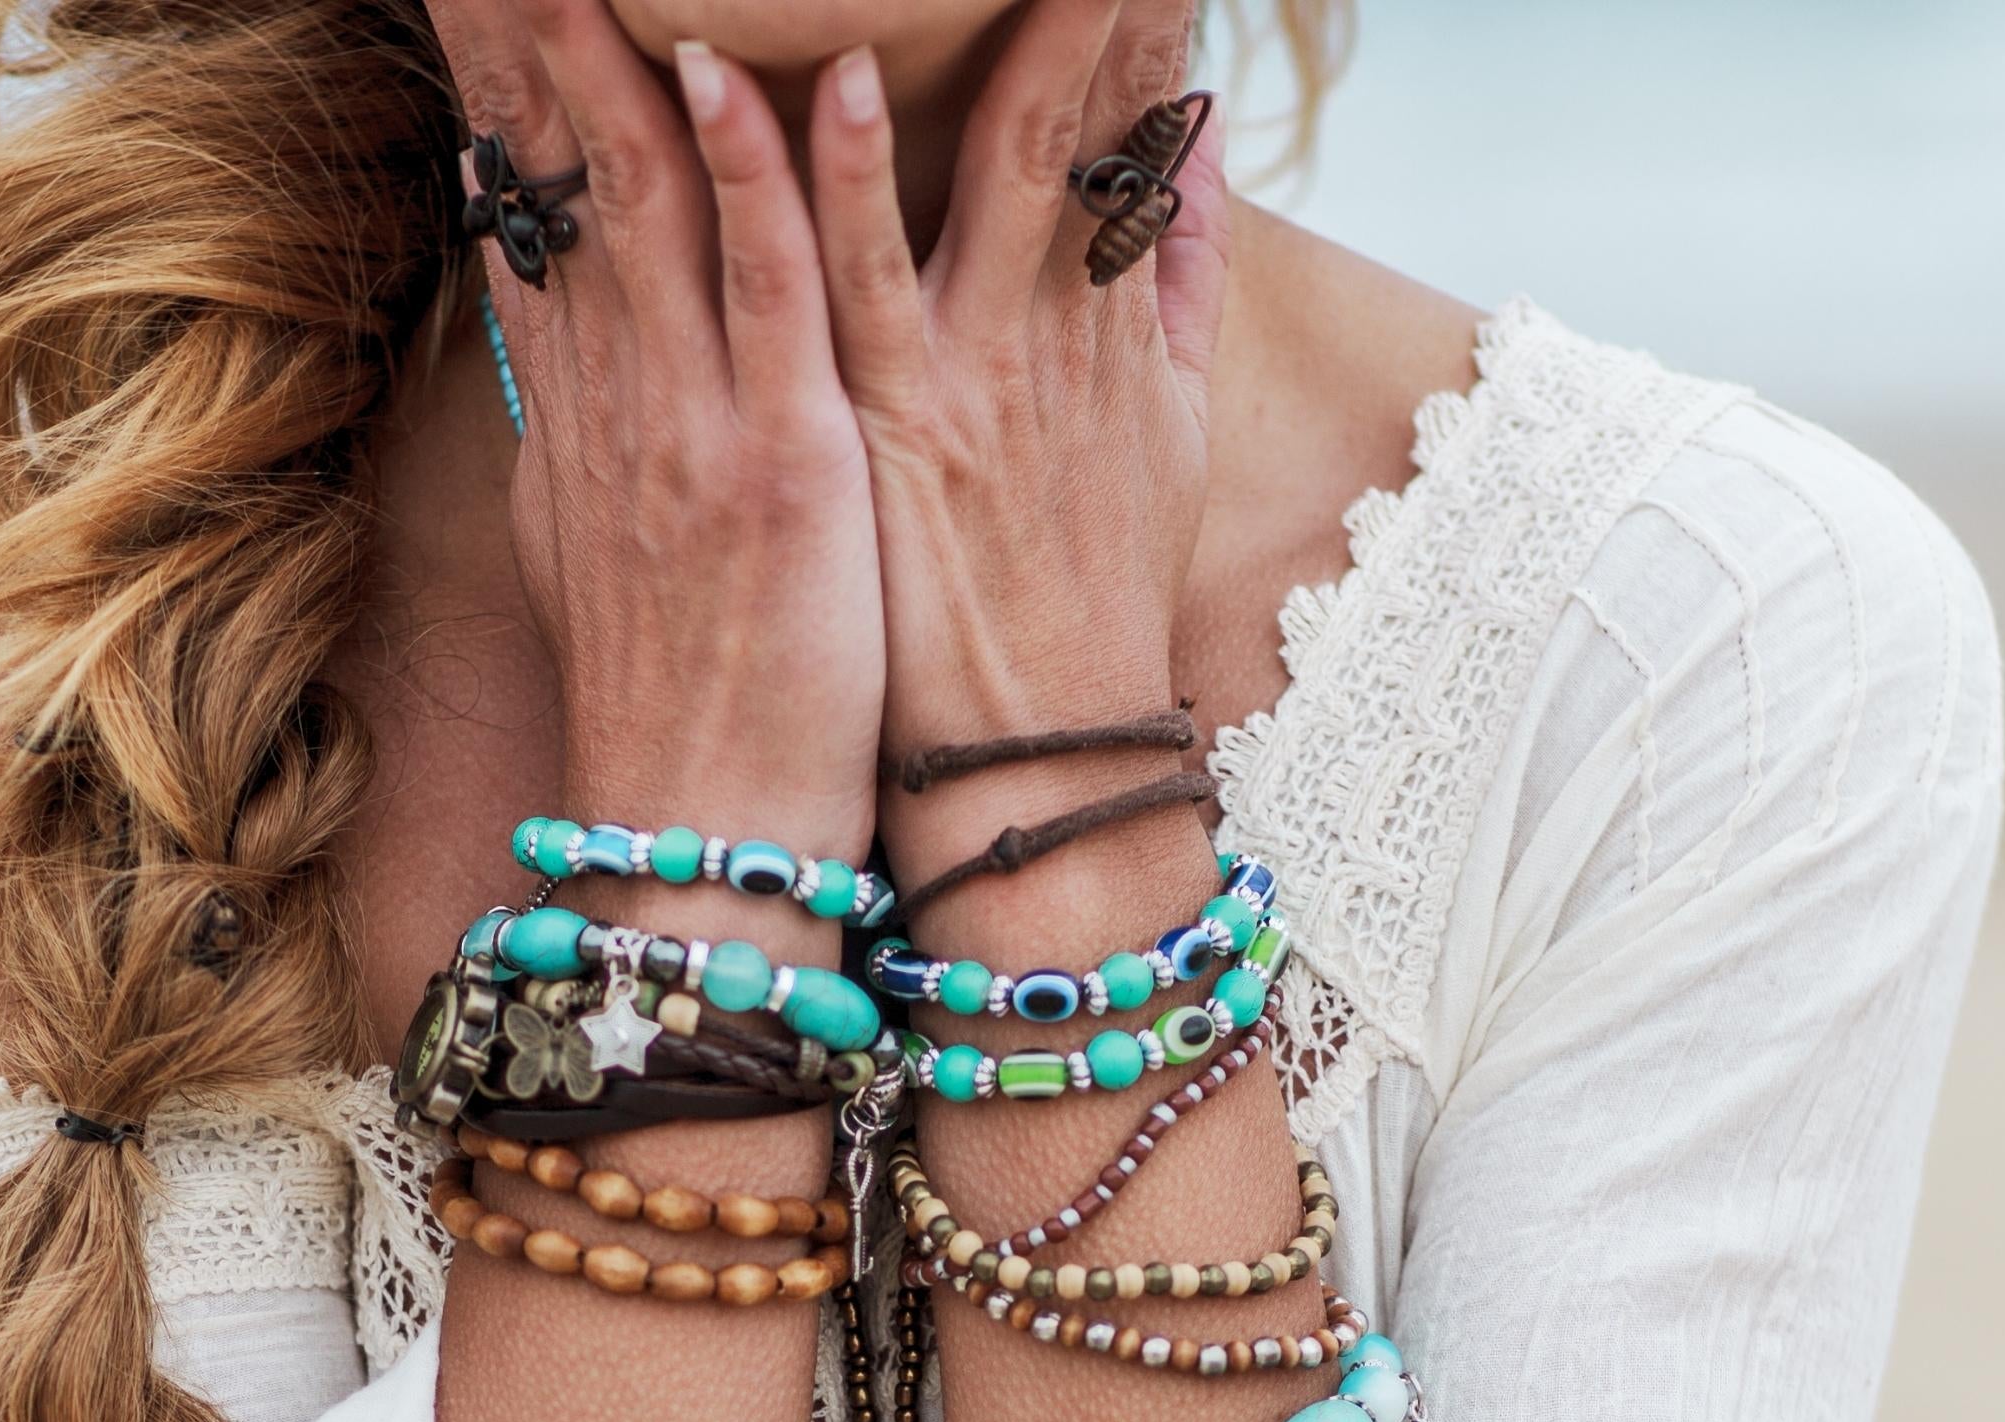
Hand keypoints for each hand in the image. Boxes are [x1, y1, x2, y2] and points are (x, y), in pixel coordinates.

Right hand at [431, 0, 887, 867]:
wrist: (699, 841)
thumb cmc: (683, 702)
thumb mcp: (603, 547)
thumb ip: (590, 427)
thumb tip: (563, 336)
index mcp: (580, 409)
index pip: (523, 192)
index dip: (497, 63)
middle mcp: (613, 395)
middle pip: (555, 156)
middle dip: (531, 17)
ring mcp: (689, 425)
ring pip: (649, 192)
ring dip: (629, 38)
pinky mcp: (776, 468)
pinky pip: (771, 291)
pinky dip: (769, 173)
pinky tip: (768, 67)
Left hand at [807, 0, 1225, 778]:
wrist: (1036, 761)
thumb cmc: (1085, 602)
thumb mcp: (1174, 437)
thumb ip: (1187, 284)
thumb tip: (1199, 144)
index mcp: (1114, 319)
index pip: (1125, 116)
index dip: (1115, 4)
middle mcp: (1057, 326)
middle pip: (1075, 107)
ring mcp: (976, 372)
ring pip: (984, 160)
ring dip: (963, 31)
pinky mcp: (894, 433)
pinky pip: (854, 279)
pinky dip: (828, 174)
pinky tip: (805, 76)